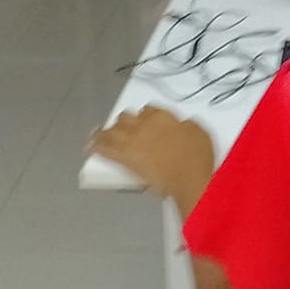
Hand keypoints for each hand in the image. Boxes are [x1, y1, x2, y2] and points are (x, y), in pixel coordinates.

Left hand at [89, 107, 214, 214]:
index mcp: (161, 116)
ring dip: (105, 132)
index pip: (148, 110)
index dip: (146, 116)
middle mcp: (143, 125)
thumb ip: (185, 126)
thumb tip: (181, 127)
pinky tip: (91, 147)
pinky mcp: (124, 159)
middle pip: (126, 117)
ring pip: (111, 131)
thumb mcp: (198, 133)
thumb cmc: (196, 158)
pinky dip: (97, 147)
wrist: (187, 179)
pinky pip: (105, 149)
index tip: (146, 121)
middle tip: (123, 127)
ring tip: (98, 134)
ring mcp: (131, 141)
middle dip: (124, 121)